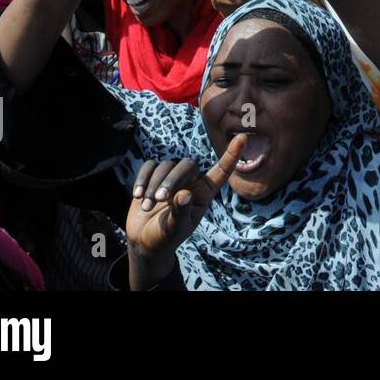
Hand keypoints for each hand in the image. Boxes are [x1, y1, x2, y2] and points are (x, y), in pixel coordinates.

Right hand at [125, 134, 246, 289]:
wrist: (144, 241)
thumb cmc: (165, 238)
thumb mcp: (174, 230)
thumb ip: (181, 213)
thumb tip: (184, 194)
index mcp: (203, 194)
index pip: (221, 172)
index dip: (232, 155)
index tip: (243, 138)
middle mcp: (190, 182)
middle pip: (186, 165)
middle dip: (171, 180)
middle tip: (159, 200)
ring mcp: (171, 178)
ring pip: (166, 165)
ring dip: (153, 185)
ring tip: (147, 206)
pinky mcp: (152, 176)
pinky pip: (149, 166)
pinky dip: (142, 179)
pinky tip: (136, 195)